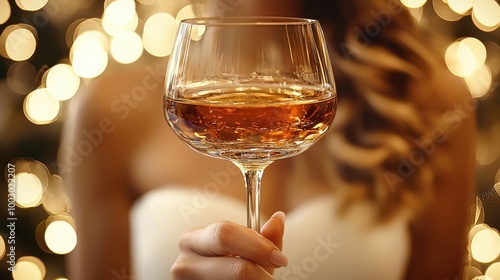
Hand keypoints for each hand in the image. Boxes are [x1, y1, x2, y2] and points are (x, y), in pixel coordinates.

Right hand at [171, 211, 286, 279]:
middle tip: (271, 277)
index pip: (225, 234)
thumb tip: (278, 218)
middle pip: (235, 268)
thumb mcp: (245, 254)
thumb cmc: (228, 273)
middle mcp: (184, 263)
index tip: (279, 258)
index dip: (257, 246)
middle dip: (260, 272)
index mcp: (193, 240)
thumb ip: (263, 239)